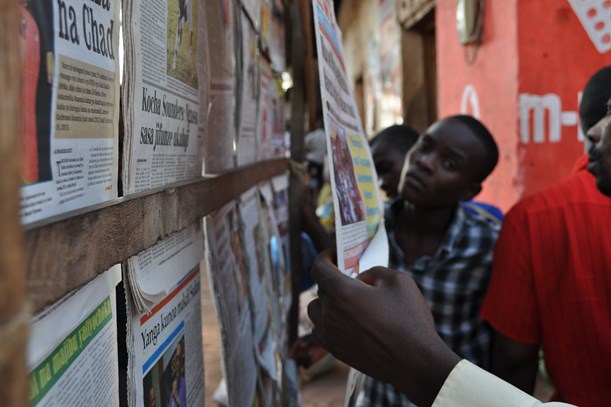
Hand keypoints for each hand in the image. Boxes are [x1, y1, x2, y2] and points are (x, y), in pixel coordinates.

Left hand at [307, 251, 460, 406]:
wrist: (415, 362)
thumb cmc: (409, 319)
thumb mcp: (398, 281)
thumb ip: (375, 272)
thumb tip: (361, 278)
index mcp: (342, 292)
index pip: (319, 268)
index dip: (324, 257)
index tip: (332, 254)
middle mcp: (330, 313)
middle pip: (320, 288)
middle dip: (332, 280)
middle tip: (348, 279)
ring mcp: (330, 334)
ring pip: (315, 310)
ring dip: (325, 301)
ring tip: (344, 301)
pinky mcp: (335, 351)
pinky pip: (319, 330)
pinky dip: (326, 322)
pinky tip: (342, 321)